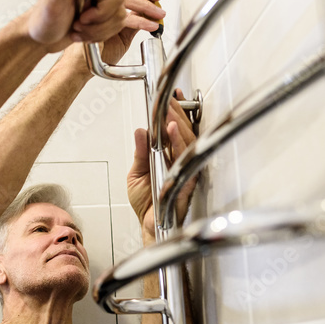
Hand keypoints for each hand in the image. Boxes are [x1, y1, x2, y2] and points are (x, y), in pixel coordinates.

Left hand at [26, 0, 126, 52]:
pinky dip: (99, 35)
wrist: (41, 36)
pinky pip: (115, 26)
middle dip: (98, 25)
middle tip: (78, 24)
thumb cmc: (42, 19)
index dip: (100, 12)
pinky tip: (83, 33)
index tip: (83, 17)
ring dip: (97, 32)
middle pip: (118, 7)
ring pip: (118, 19)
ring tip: (78, 30)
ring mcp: (101, 0)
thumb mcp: (51, 3)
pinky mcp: (103, 13)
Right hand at [100, 0, 166, 64]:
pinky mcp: (100, 19)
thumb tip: (145, 15)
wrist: (78, 62)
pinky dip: (141, 22)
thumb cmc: (94, 49)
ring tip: (159, 14)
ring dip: (146, 6)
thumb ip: (128, 19)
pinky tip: (151, 26)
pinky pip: (125, 18)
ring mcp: (96, 5)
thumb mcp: (117, 32)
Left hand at [127, 90, 198, 237]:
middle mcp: (181, 162)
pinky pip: (184, 158)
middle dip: (176, 113)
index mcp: (170, 158)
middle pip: (184, 132)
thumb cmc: (147, 204)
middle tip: (169, 99)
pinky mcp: (186, 181)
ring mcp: (185, 170)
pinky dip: (178, 142)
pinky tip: (171, 130)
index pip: (176, 130)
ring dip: (178, 123)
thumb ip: (140, 152)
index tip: (172, 98)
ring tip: (169, 109)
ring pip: (187, 141)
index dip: (175, 113)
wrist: (150, 225)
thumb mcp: (137, 173)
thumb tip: (141, 131)